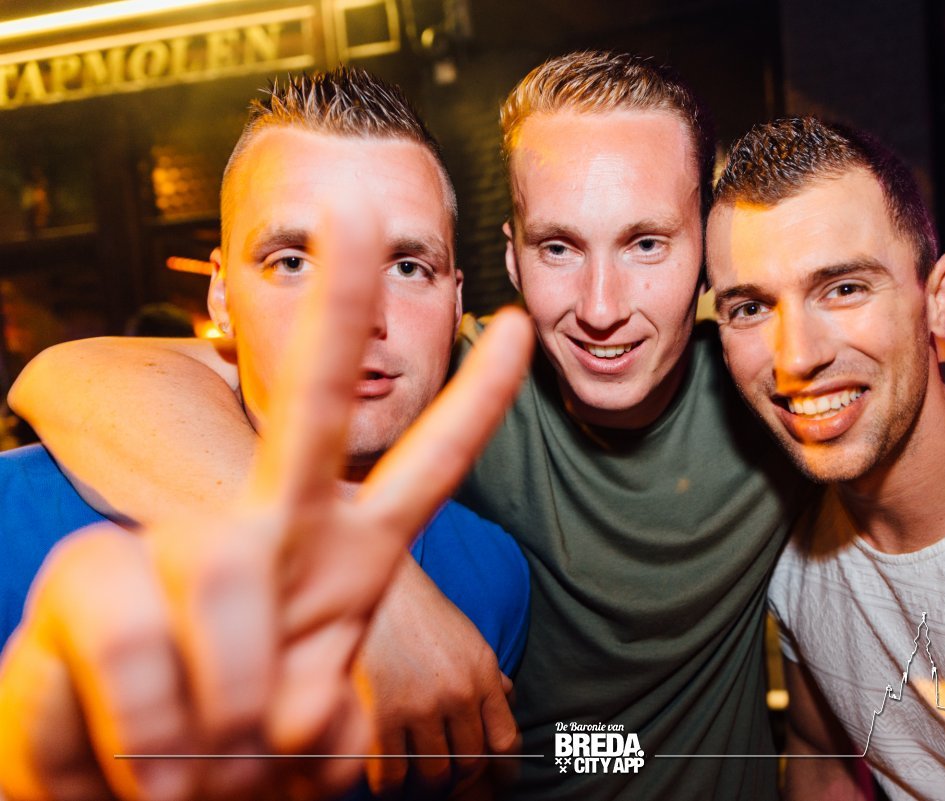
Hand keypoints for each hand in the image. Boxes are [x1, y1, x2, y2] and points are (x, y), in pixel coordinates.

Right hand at [0, 210, 534, 800]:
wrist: (123, 794)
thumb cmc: (237, 766)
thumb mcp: (316, 748)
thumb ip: (337, 723)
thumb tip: (286, 717)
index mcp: (351, 560)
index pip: (429, 468)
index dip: (476, 404)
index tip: (519, 328)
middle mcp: (280, 534)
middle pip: (315, 410)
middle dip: (342, 317)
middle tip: (360, 213)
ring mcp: (192, 553)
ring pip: (216, 567)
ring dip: (212, 703)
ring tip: (190, 765)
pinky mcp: (88, 581)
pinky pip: (118, 636)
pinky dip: (135, 722)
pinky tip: (125, 748)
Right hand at [355, 559, 518, 794]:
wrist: (379, 592)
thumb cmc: (424, 615)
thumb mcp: (469, 640)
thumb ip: (490, 675)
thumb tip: (508, 699)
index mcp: (483, 676)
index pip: (505, 740)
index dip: (504, 770)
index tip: (499, 782)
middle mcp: (457, 694)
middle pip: (469, 763)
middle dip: (460, 780)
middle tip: (445, 779)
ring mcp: (420, 706)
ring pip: (433, 774)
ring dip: (426, 785)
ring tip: (416, 781)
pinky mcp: (382, 715)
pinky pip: (392, 773)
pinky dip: (391, 786)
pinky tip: (388, 780)